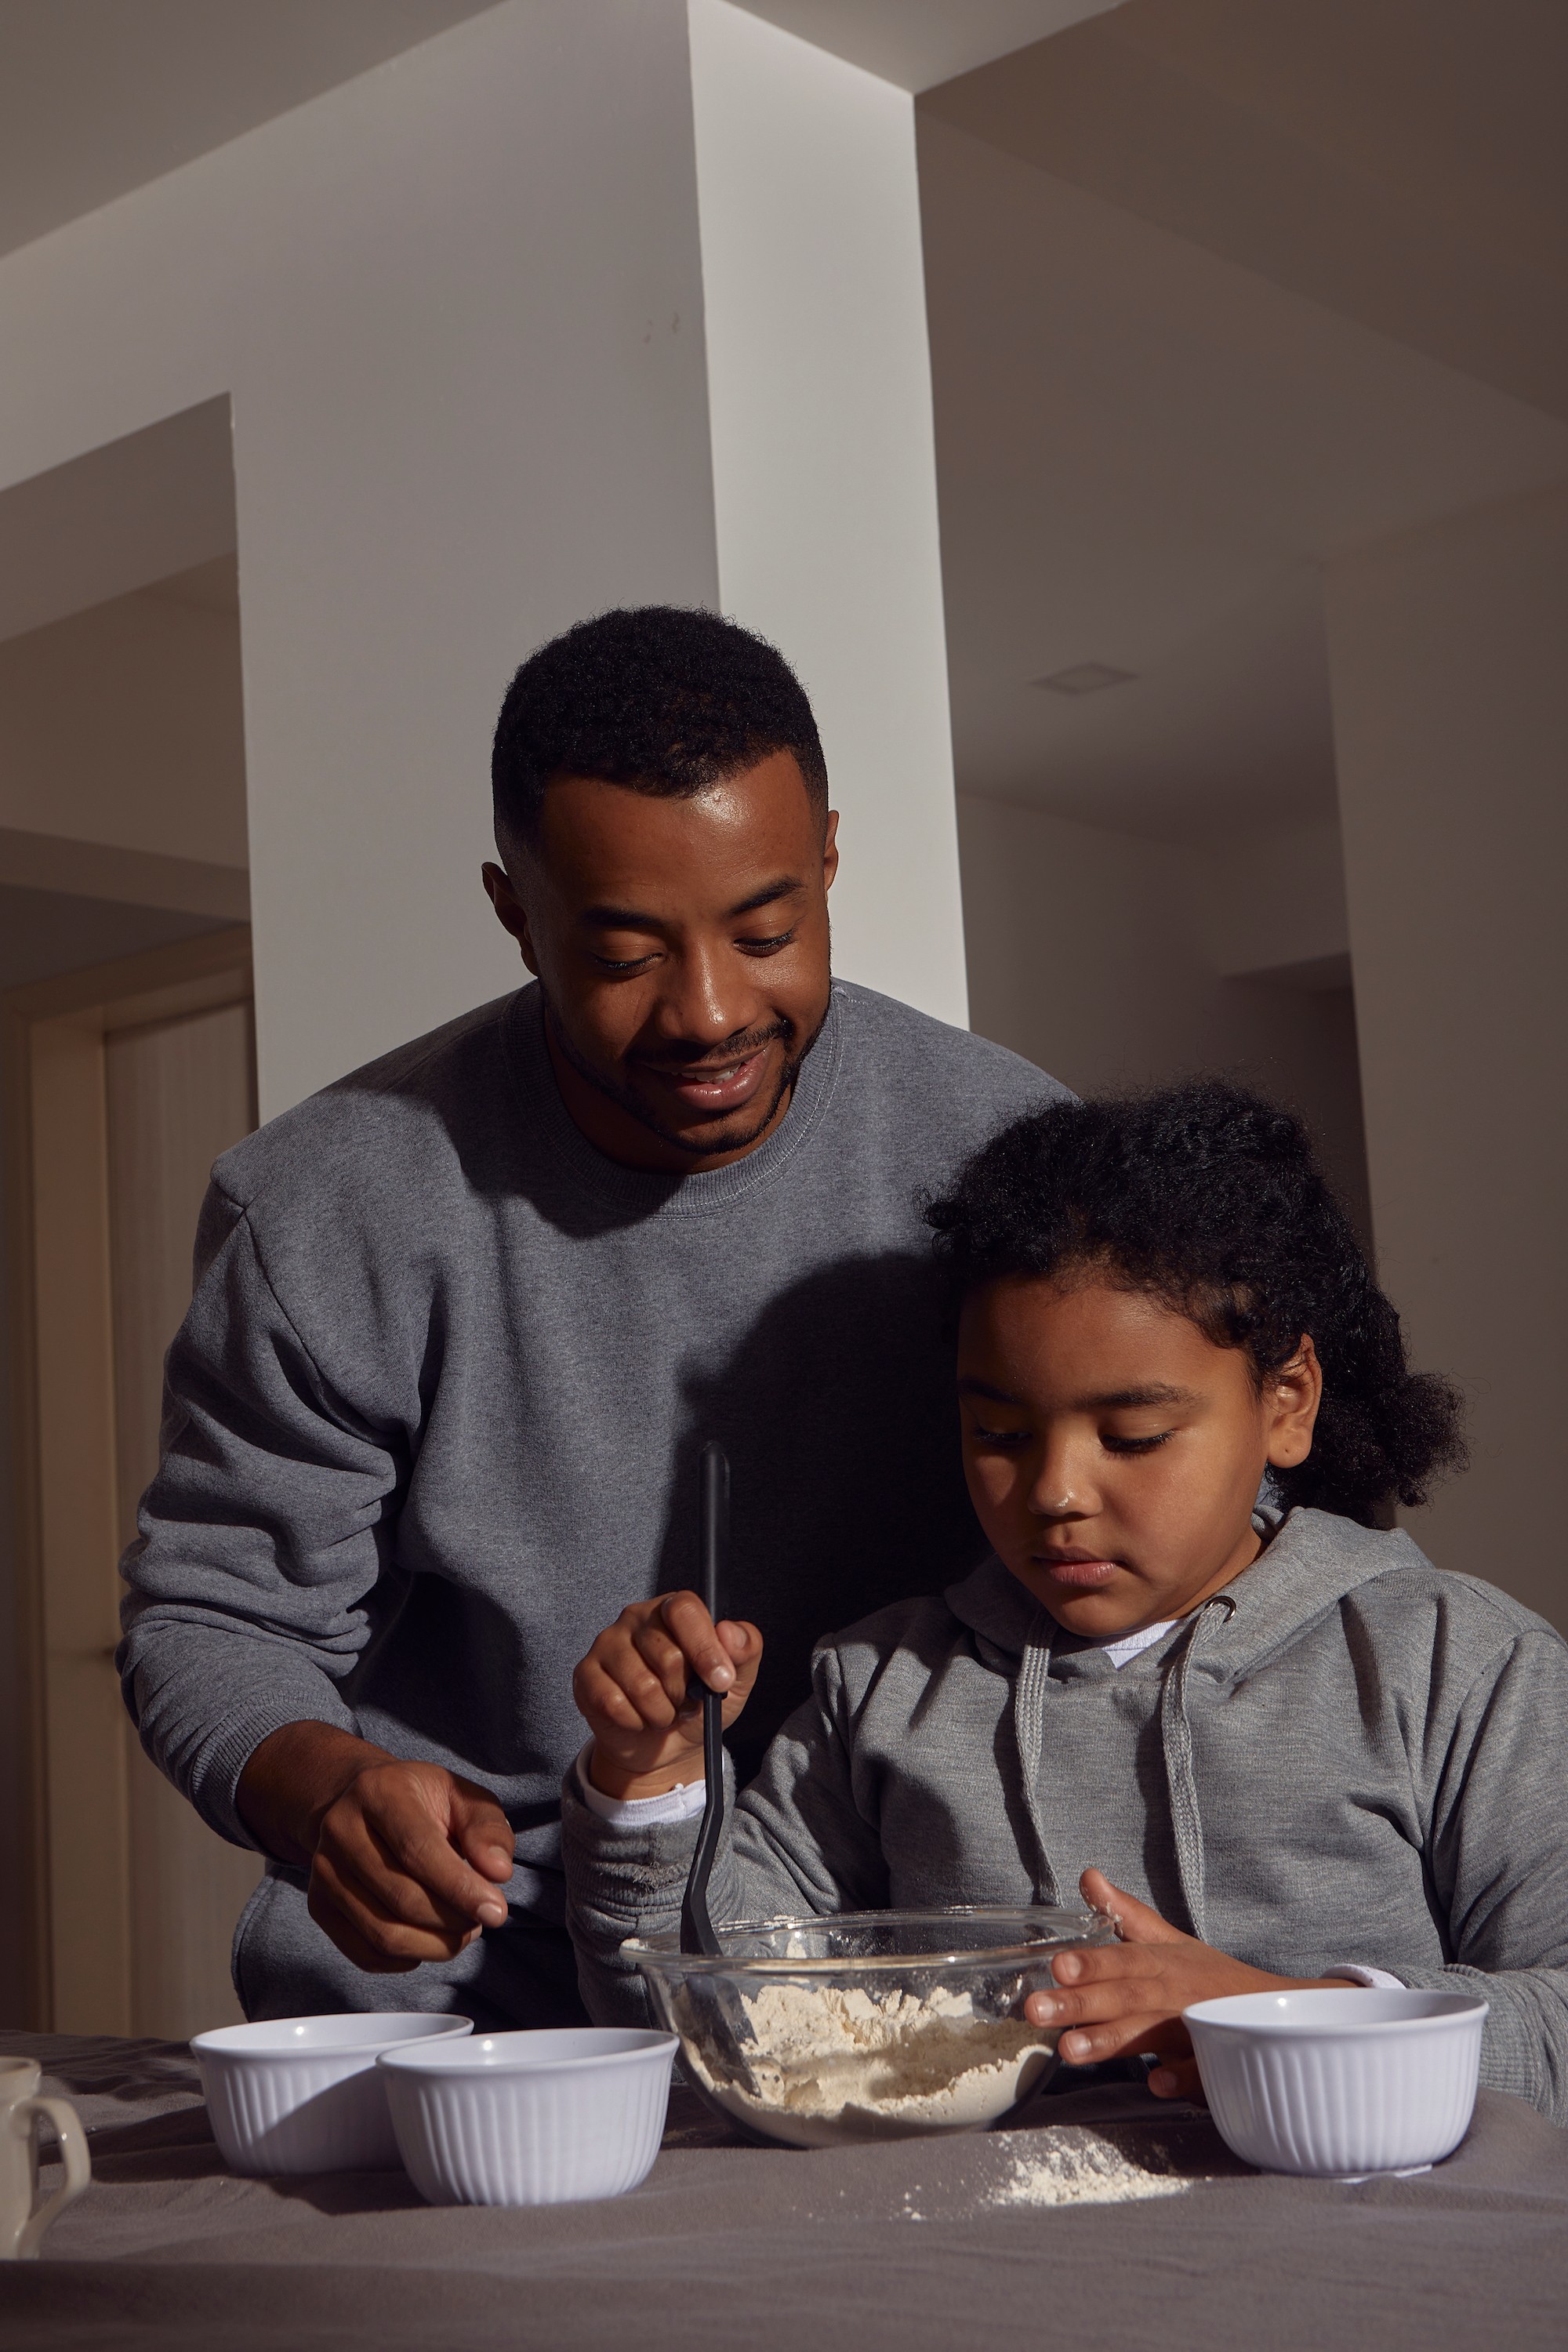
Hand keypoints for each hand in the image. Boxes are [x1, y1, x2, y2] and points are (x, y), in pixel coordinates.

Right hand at [237, 1723, 514, 1972]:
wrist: (360, 1803)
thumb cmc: (421, 1801)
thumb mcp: (462, 1796)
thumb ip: (487, 1829)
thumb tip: (498, 1873)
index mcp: (379, 1791)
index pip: (417, 1850)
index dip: (460, 1887)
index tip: (497, 1911)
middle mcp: (341, 1829)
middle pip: (401, 1898)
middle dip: (453, 1920)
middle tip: (481, 1918)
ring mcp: (323, 1871)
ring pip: (383, 1934)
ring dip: (435, 1946)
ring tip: (462, 1930)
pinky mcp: (318, 1906)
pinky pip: (365, 1953)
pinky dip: (408, 1959)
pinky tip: (430, 1939)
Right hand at [573, 1592, 762, 1800]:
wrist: (666, 1746)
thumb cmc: (700, 1702)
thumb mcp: (736, 1681)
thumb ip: (745, 1651)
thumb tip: (729, 1631)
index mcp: (674, 1610)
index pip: (685, 1609)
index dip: (704, 1648)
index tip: (720, 1682)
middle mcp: (637, 1617)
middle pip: (667, 1655)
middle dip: (684, 1692)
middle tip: (685, 1700)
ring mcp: (607, 1643)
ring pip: (641, 1684)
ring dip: (660, 1712)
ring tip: (663, 1711)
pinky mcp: (585, 1673)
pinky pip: (612, 1702)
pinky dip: (634, 1721)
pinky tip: (637, 1718)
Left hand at [1024, 1868, 1356, 2100]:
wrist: (1278, 2010)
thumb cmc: (1211, 1977)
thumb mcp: (1170, 1941)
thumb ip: (1126, 1914)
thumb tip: (1088, 1876)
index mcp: (1162, 1964)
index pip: (1122, 1959)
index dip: (1091, 1962)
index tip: (1057, 1965)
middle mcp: (1174, 1994)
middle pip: (1125, 1997)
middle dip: (1082, 2004)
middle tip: (1037, 2010)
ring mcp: (1195, 2031)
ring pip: (1151, 2035)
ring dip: (1113, 2041)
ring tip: (1070, 2049)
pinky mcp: (1217, 2066)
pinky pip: (1201, 2074)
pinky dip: (1181, 2079)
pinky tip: (1156, 2082)